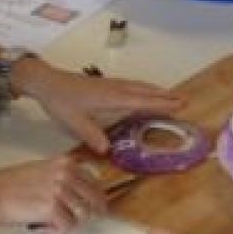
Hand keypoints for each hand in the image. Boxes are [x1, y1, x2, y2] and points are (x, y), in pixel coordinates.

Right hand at [0, 151, 107, 232]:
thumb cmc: (6, 185)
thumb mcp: (40, 170)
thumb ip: (61, 176)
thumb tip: (77, 191)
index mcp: (65, 163)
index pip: (94, 181)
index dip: (96, 197)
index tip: (98, 207)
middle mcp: (66, 174)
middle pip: (95, 199)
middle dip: (91, 212)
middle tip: (82, 221)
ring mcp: (61, 191)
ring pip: (82, 215)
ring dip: (68, 223)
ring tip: (49, 224)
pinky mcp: (53, 209)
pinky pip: (68, 227)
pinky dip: (56, 232)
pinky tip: (43, 228)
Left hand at [18, 57, 181, 152]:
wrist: (47, 82)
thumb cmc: (61, 102)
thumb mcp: (74, 123)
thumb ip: (93, 136)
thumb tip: (108, 151)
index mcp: (112, 98)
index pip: (142, 102)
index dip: (162, 104)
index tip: (180, 106)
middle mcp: (116, 89)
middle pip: (146, 91)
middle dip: (166, 96)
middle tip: (185, 101)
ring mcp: (111, 84)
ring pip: (140, 86)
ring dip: (157, 91)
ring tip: (171, 96)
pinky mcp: (106, 84)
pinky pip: (132, 85)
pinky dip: (145, 89)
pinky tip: (144, 92)